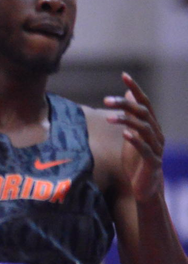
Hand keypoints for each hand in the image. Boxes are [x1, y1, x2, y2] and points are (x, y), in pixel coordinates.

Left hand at [105, 73, 165, 203]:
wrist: (145, 187)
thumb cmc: (137, 160)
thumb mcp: (131, 135)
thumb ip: (130, 116)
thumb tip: (126, 94)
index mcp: (151, 126)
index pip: (144, 102)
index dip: (135, 89)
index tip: (124, 75)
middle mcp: (156, 133)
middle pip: (144, 113)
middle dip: (126, 104)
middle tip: (106, 100)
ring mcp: (156, 147)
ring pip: (145, 129)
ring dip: (128, 121)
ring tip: (110, 117)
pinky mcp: (153, 162)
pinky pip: (145, 149)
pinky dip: (136, 141)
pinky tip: (125, 134)